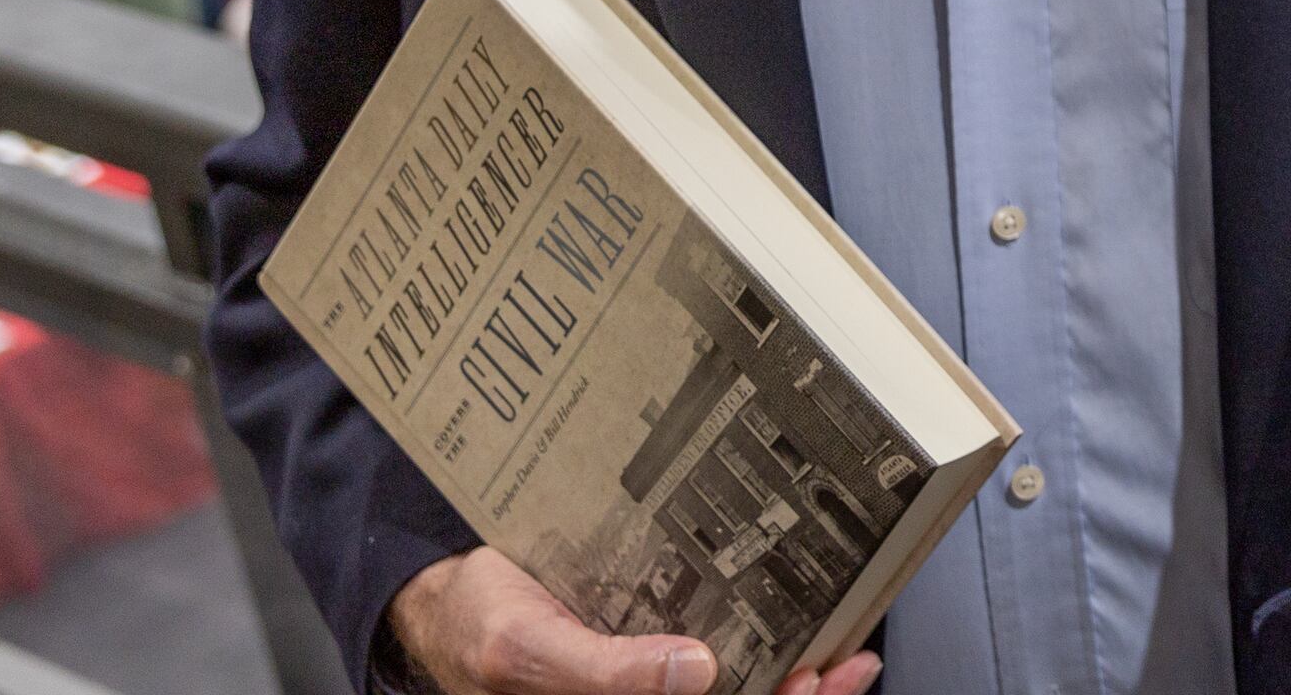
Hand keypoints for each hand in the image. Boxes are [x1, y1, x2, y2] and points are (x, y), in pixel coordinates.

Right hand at [387, 550, 881, 694]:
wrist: (442, 603)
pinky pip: (715, 665)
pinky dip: (763, 649)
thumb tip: (693, 672)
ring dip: (792, 679)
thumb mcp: (524, 648)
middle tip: (848, 665)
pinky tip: (800, 627)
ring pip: (737, 689)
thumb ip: (601, 672)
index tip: (816, 683)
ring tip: (842, 653)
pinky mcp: (648, 658)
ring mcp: (648, 683)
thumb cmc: (476, 629)